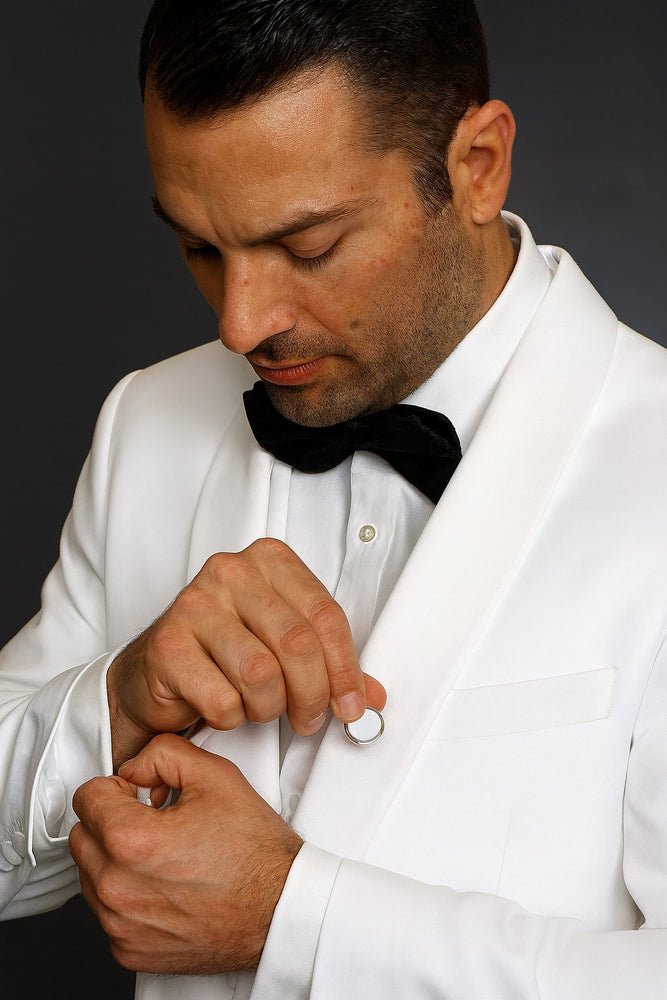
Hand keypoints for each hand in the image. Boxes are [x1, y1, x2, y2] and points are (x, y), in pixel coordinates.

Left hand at [69, 734, 302, 973]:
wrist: (280, 907)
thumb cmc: (254, 851)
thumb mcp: (215, 775)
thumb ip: (163, 754)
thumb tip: (135, 768)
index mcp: (132, 841)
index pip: (86, 797)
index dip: (117, 787)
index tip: (138, 794)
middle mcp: (118, 888)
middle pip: (82, 837)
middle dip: (111, 821)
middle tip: (152, 820)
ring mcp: (121, 925)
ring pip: (90, 875)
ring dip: (115, 859)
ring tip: (162, 854)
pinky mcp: (130, 950)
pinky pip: (107, 912)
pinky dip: (127, 895)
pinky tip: (163, 884)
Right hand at [108, 537, 385, 766]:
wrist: (153, 672)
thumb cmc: (221, 651)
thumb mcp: (282, 644)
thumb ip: (328, 663)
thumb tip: (370, 696)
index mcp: (269, 561)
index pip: (326, 615)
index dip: (346, 669)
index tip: (352, 703)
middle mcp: (231, 572)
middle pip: (298, 644)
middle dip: (312, 694)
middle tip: (308, 717)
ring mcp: (195, 605)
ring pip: (262, 674)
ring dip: (268, 707)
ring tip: (259, 706)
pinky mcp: (168, 646)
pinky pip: (223, 699)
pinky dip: (231, 717)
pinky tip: (223, 705)